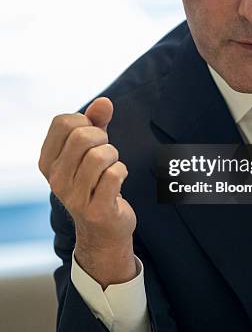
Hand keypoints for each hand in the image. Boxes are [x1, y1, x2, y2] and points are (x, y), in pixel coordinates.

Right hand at [39, 97, 136, 254]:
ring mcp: (74, 197)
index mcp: (48, 161)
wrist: (102, 229)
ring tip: (111, 167)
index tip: (91, 137)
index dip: (85, 122)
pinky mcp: (96, 211)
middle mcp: (55, 179)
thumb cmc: (96, 181)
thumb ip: (96, 122)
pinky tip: (118, 180)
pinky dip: (122, 171)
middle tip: (105, 153)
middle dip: (102, 138)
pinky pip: (114, 175)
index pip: (63, 122)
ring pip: (100, 155)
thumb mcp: (92, 149)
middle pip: (82, 136)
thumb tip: (104, 102)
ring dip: (114, 156)